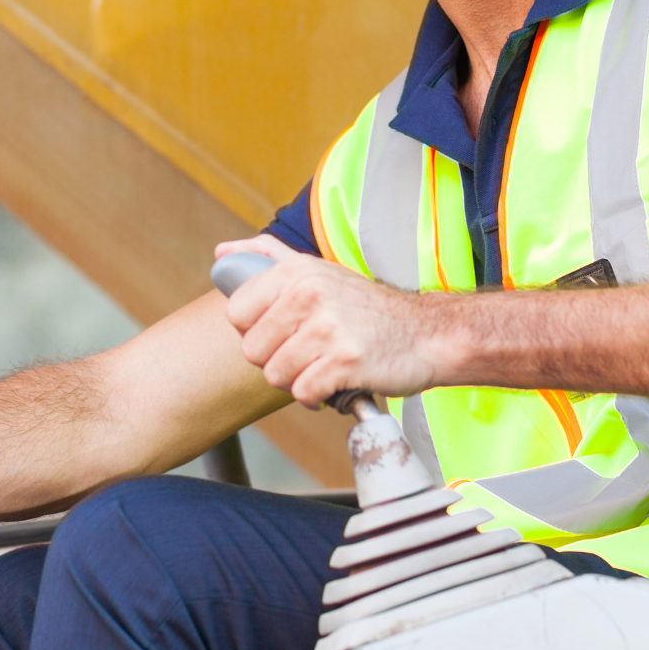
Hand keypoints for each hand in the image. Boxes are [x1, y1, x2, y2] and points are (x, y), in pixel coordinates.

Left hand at [213, 235, 444, 406]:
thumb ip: (268, 258)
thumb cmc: (367, 309)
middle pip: (252, 350)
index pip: (236, 313)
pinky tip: (335, 381)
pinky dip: (317, 397)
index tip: (281, 331)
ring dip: (298, 379)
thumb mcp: (318, 270)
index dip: (255, 330)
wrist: (426, 334)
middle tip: (307, 351)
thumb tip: (222, 253)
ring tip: (323, 365)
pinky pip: (303, 393)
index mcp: (296, 271)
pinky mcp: (344, 362)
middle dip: (276, 359)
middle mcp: (309, 294)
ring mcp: (327, 328)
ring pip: (276, 375)